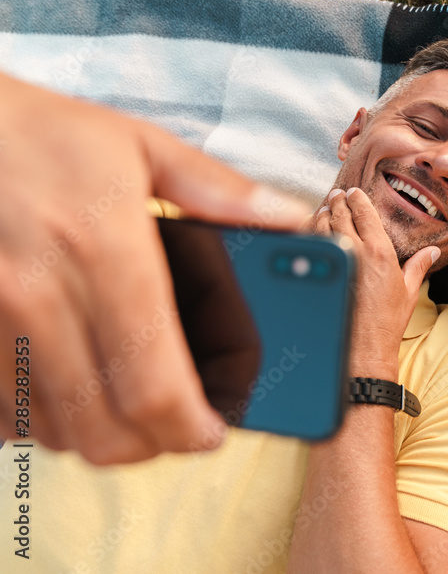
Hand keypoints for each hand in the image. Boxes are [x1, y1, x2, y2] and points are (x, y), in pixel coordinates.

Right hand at [0, 72, 312, 463]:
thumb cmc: (46, 134)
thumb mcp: (143, 145)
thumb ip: (222, 192)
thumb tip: (290, 218)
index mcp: (107, 251)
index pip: (154, 385)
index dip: (191, 428)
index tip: (211, 431)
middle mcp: (42, 295)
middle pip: (104, 428)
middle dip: (153, 444)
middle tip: (176, 424)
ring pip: (53, 429)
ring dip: (99, 431)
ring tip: (128, 403)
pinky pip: (3, 411)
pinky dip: (41, 416)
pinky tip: (69, 385)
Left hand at [311, 188, 438, 376]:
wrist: (366, 346)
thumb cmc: (388, 321)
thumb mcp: (409, 291)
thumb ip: (419, 265)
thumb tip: (433, 251)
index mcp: (380, 252)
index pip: (364, 213)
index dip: (357, 198)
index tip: (352, 191)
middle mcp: (357, 252)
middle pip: (340, 215)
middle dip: (336, 201)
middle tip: (335, 195)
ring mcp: (335, 263)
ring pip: (322, 227)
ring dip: (321, 214)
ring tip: (323, 209)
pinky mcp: (322, 275)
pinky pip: (312, 246)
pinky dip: (311, 234)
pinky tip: (312, 231)